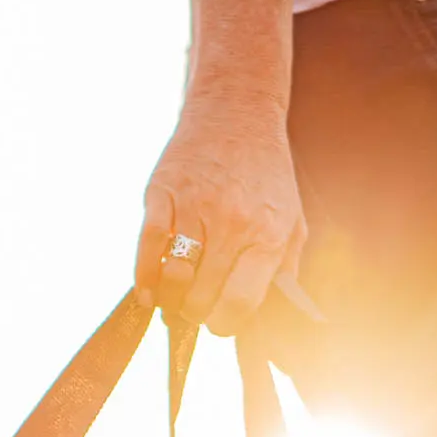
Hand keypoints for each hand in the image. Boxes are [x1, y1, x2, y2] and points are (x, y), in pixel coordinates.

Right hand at [134, 92, 303, 334]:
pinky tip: (147, 293)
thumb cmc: (267, 173)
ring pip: (175, 275)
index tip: (220, 323)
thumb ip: (285, 267)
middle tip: (197, 311)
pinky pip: (148, 245)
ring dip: (172, 299)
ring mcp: (194, 206)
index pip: (240, 302)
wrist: (236, 112)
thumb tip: (271, 312)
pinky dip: (143, 276)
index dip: (226, 324)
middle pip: (204, 295)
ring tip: (175, 302)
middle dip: (198, 313)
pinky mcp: (163, 192)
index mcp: (266, 235)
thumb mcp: (293, 220)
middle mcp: (231, 223)